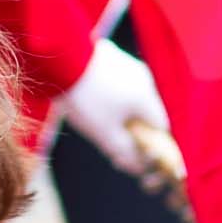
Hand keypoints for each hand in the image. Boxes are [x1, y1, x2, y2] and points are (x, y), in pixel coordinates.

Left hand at [61, 39, 172, 178]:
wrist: (60, 58)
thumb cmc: (84, 99)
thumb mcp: (104, 134)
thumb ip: (125, 153)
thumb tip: (139, 167)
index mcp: (147, 98)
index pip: (161, 128)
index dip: (150, 145)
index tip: (134, 153)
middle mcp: (144, 78)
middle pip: (146, 112)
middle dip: (133, 129)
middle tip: (111, 139)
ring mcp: (128, 64)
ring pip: (131, 95)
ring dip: (121, 111)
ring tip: (95, 118)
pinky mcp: (111, 55)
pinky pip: (118, 81)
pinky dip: (111, 93)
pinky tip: (90, 98)